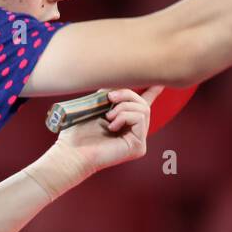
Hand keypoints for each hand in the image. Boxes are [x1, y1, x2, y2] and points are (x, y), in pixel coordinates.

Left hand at [26, 87, 159, 197]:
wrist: (71, 151)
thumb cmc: (77, 132)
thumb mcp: (95, 106)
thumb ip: (109, 95)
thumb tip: (120, 79)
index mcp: (123, 123)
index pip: (141, 106)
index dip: (152, 92)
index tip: (161, 82)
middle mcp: (133, 132)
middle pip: (142, 103)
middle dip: (126, 94)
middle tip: (109, 98)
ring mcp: (137, 140)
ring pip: (143, 109)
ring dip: (123, 107)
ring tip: (107, 117)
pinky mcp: (139, 146)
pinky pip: (140, 118)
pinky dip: (124, 117)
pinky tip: (111, 127)